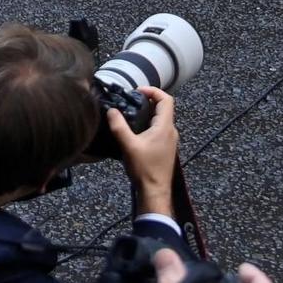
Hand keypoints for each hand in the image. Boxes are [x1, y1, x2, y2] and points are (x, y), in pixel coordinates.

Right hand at [108, 85, 178, 217]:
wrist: (155, 192)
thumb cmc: (144, 168)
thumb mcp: (128, 146)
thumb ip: (119, 126)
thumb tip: (111, 110)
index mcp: (165, 127)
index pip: (166, 99)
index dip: (153, 91)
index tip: (137, 91)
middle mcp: (171, 131)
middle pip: (163, 108)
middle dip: (147, 101)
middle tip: (130, 101)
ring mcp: (170, 141)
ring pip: (161, 119)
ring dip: (147, 113)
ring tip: (130, 114)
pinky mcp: (166, 148)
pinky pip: (159, 129)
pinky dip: (149, 124)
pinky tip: (135, 132)